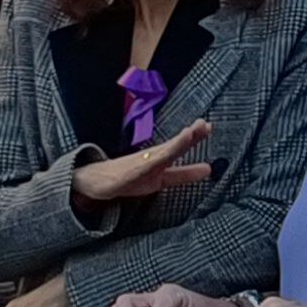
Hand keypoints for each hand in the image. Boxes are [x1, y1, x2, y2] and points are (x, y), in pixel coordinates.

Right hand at [73, 117, 215, 212]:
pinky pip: (146, 166)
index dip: (195, 137)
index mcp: (160, 157)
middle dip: (189, 135)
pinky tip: (164, 155)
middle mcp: (152, 157)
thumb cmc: (129, 177)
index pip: (180, 147)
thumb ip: (183, 173)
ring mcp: (142, 163)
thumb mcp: (161, 179)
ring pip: (162, 153)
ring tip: (191, 132)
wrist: (97, 181)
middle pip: (173, 145)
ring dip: (176, 143)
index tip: (208, 126)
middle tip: (204, 124)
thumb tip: (208, 169)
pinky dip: (157, 159)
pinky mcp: (132, 172)